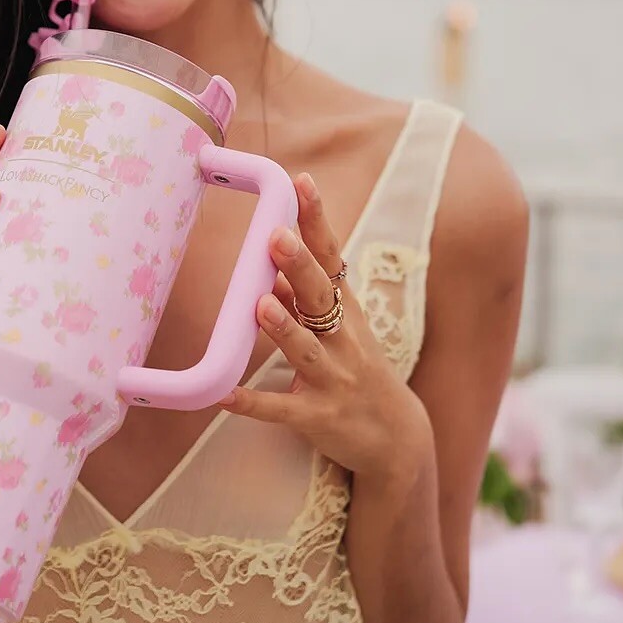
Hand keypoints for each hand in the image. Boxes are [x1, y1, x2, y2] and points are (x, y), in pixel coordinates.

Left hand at [219, 172, 431, 483]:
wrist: (397, 438)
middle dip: (299, 266)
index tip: (303, 183)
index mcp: (347, 311)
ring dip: (283, 328)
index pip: (332, 257)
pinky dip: (252, 402)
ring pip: (306, 350)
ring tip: (260, 304)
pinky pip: (280, 410)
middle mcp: (344, 340)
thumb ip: (304, 296)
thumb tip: (271, 260)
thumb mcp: (342, 328)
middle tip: (276, 236)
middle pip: (321, 297)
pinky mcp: (317, 417)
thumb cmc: (358, 368)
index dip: (317, 221)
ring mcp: (333, 380)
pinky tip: (225, 395)